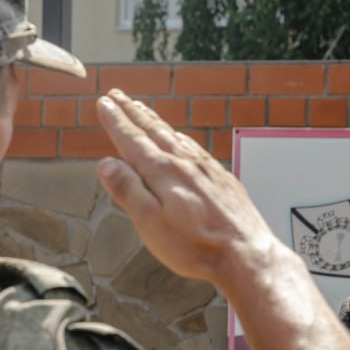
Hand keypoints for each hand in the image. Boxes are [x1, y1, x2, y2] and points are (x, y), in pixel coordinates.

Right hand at [93, 89, 279, 286]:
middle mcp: (185, 163)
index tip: (103, 103)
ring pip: (174, 136)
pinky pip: (194, 147)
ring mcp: (206, 168)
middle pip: (153, 131)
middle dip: (131, 112)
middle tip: (116, 95)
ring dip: (154, 120)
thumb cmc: (196, 246)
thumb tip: (105, 163)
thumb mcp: (151, 224)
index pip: (132, 140)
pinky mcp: (221, 178)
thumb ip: (128, 191)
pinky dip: (179, 136)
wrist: (246, 254)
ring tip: (141, 109)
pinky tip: (179, 138)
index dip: (115, 121)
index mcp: (163, 172)